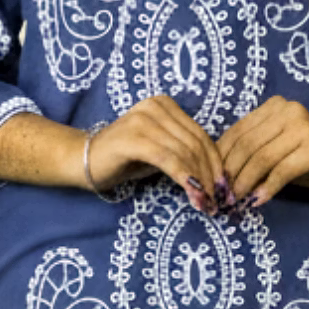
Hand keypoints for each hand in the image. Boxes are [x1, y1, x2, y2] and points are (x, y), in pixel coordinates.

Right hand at [85, 96, 227, 211]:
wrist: (84, 160)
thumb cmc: (125, 158)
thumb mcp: (161, 151)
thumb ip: (185, 154)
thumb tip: (218, 177)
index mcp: (165, 105)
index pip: (201, 135)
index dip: (216, 164)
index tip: (224, 189)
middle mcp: (156, 106)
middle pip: (196, 144)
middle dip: (210, 176)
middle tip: (217, 201)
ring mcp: (143, 119)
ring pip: (185, 153)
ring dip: (200, 182)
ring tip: (206, 203)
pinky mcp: (134, 138)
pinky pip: (169, 160)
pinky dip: (184, 179)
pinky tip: (193, 195)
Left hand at [218, 96, 308, 206]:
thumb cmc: (302, 159)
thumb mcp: (271, 151)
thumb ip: (248, 153)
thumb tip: (217, 174)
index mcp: (274, 106)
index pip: (238, 131)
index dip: (222, 157)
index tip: (212, 180)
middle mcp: (289, 109)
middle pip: (248, 144)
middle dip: (231, 172)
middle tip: (223, 195)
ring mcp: (304, 126)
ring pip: (262, 157)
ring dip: (246, 182)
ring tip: (237, 200)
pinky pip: (282, 171)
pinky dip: (267, 188)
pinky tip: (258, 201)